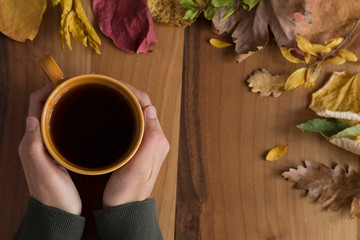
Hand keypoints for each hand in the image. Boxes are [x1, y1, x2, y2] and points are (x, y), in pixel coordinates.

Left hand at [18, 84, 81, 214]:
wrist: (58, 213)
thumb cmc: (53, 195)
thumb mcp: (44, 171)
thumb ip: (34, 147)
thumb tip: (31, 118)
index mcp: (30, 143)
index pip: (34, 108)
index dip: (45, 92)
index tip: (61, 84)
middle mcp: (35, 142)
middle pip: (41, 110)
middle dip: (54, 96)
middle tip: (73, 89)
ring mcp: (46, 148)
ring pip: (50, 119)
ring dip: (60, 106)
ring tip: (77, 99)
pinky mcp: (56, 153)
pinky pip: (58, 130)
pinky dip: (66, 120)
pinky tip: (79, 121)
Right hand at [103, 84, 169, 206]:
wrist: (124, 208)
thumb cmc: (129, 191)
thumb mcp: (139, 167)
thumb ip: (150, 139)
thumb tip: (151, 110)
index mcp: (157, 139)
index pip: (147, 105)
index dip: (131, 92)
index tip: (114, 85)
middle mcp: (154, 138)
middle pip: (142, 107)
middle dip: (127, 94)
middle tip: (107, 88)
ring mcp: (145, 142)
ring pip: (137, 114)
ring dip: (125, 103)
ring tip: (108, 96)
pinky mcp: (136, 147)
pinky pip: (132, 123)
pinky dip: (122, 114)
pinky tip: (110, 115)